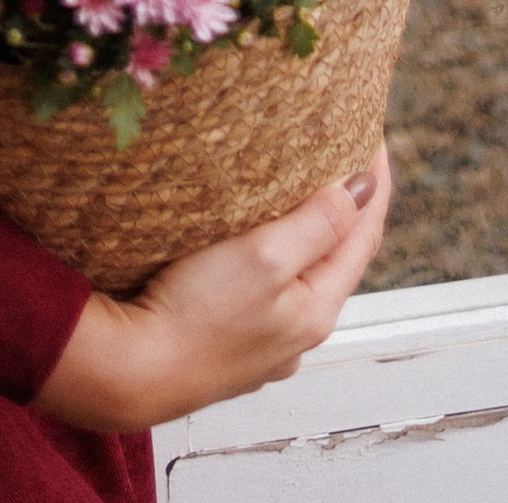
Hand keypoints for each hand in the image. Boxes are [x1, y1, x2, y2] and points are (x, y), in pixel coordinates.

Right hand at [34, 151, 392, 434]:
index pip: (364, 236)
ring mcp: (265, 343)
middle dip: (347, 208)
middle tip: (343, 153)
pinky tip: (255, 245)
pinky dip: (277, 257)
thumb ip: (318, 224)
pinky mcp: (230, 344)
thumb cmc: (195, 315)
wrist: (132, 372)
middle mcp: (297, 332)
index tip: (373, 135)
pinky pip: (269, 291)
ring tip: (302, 190)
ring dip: (311, 233)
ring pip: (303, 276)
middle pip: (338, 258)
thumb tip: (363, 190)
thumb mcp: (264, 257)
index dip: (375, 183)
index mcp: (316, 309)